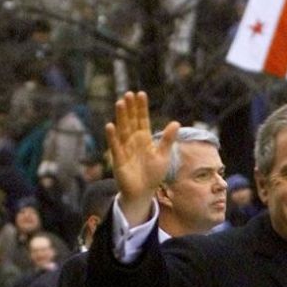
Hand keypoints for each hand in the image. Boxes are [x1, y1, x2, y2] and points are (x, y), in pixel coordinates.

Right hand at [105, 91, 178, 225]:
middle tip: (129, 94)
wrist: (143, 192)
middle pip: (131, 121)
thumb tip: (176, 122)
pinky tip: (110, 125)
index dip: (141, 108)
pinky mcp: (119, 159)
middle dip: (130, 108)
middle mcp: (133, 141)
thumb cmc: (153, 174)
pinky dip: (113, 137)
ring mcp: (125, 149)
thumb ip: (168, 140)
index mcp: (145, 139)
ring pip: (123, 130)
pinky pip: (115, 146)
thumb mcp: (163, 156)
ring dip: (121, 117)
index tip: (141, 94)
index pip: (142, 120)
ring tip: (120, 103)